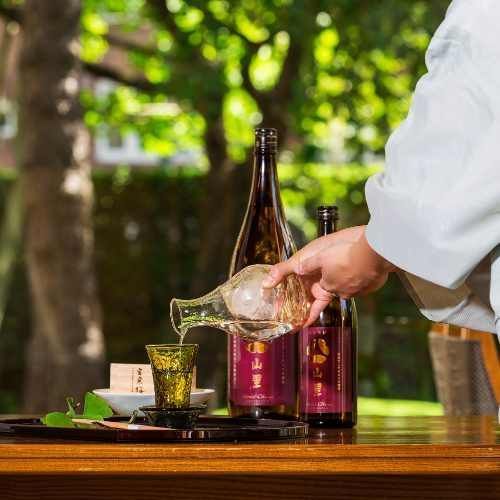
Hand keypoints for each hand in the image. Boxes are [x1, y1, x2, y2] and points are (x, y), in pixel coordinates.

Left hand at [262, 226, 395, 324]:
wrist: (377, 251)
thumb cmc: (346, 254)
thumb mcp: (316, 257)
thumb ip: (298, 267)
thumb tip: (277, 278)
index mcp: (328, 288)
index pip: (315, 306)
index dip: (307, 315)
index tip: (300, 325)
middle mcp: (344, 292)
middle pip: (331, 291)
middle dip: (326, 285)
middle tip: (324, 278)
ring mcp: (359, 288)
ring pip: (346, 284)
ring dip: (343, 277)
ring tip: (343, 265)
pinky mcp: (372, 283)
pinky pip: (361, 280)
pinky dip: (357, 274)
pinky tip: (358, 264)